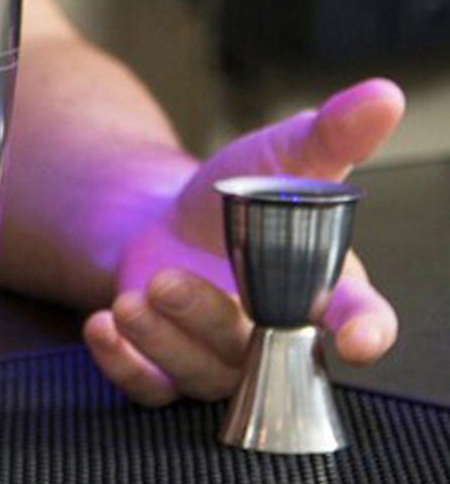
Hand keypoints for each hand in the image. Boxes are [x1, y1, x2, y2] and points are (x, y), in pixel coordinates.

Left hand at [82, 78, 405, 404]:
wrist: (172, 219)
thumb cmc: (241, 194)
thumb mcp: (281, 157)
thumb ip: (330, 138)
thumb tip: (383, 96)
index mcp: (323, 289)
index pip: (361, 318)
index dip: (365, 331)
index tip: (357, 339)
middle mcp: (278, 337)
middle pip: (258, 349)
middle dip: (208, 318)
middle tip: (168, 281)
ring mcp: (221, 360)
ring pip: (201, 372)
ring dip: (161, 337)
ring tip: (131, 296)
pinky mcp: (169, 371)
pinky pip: (150, 388)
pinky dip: (122, 362)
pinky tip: (102, 326)